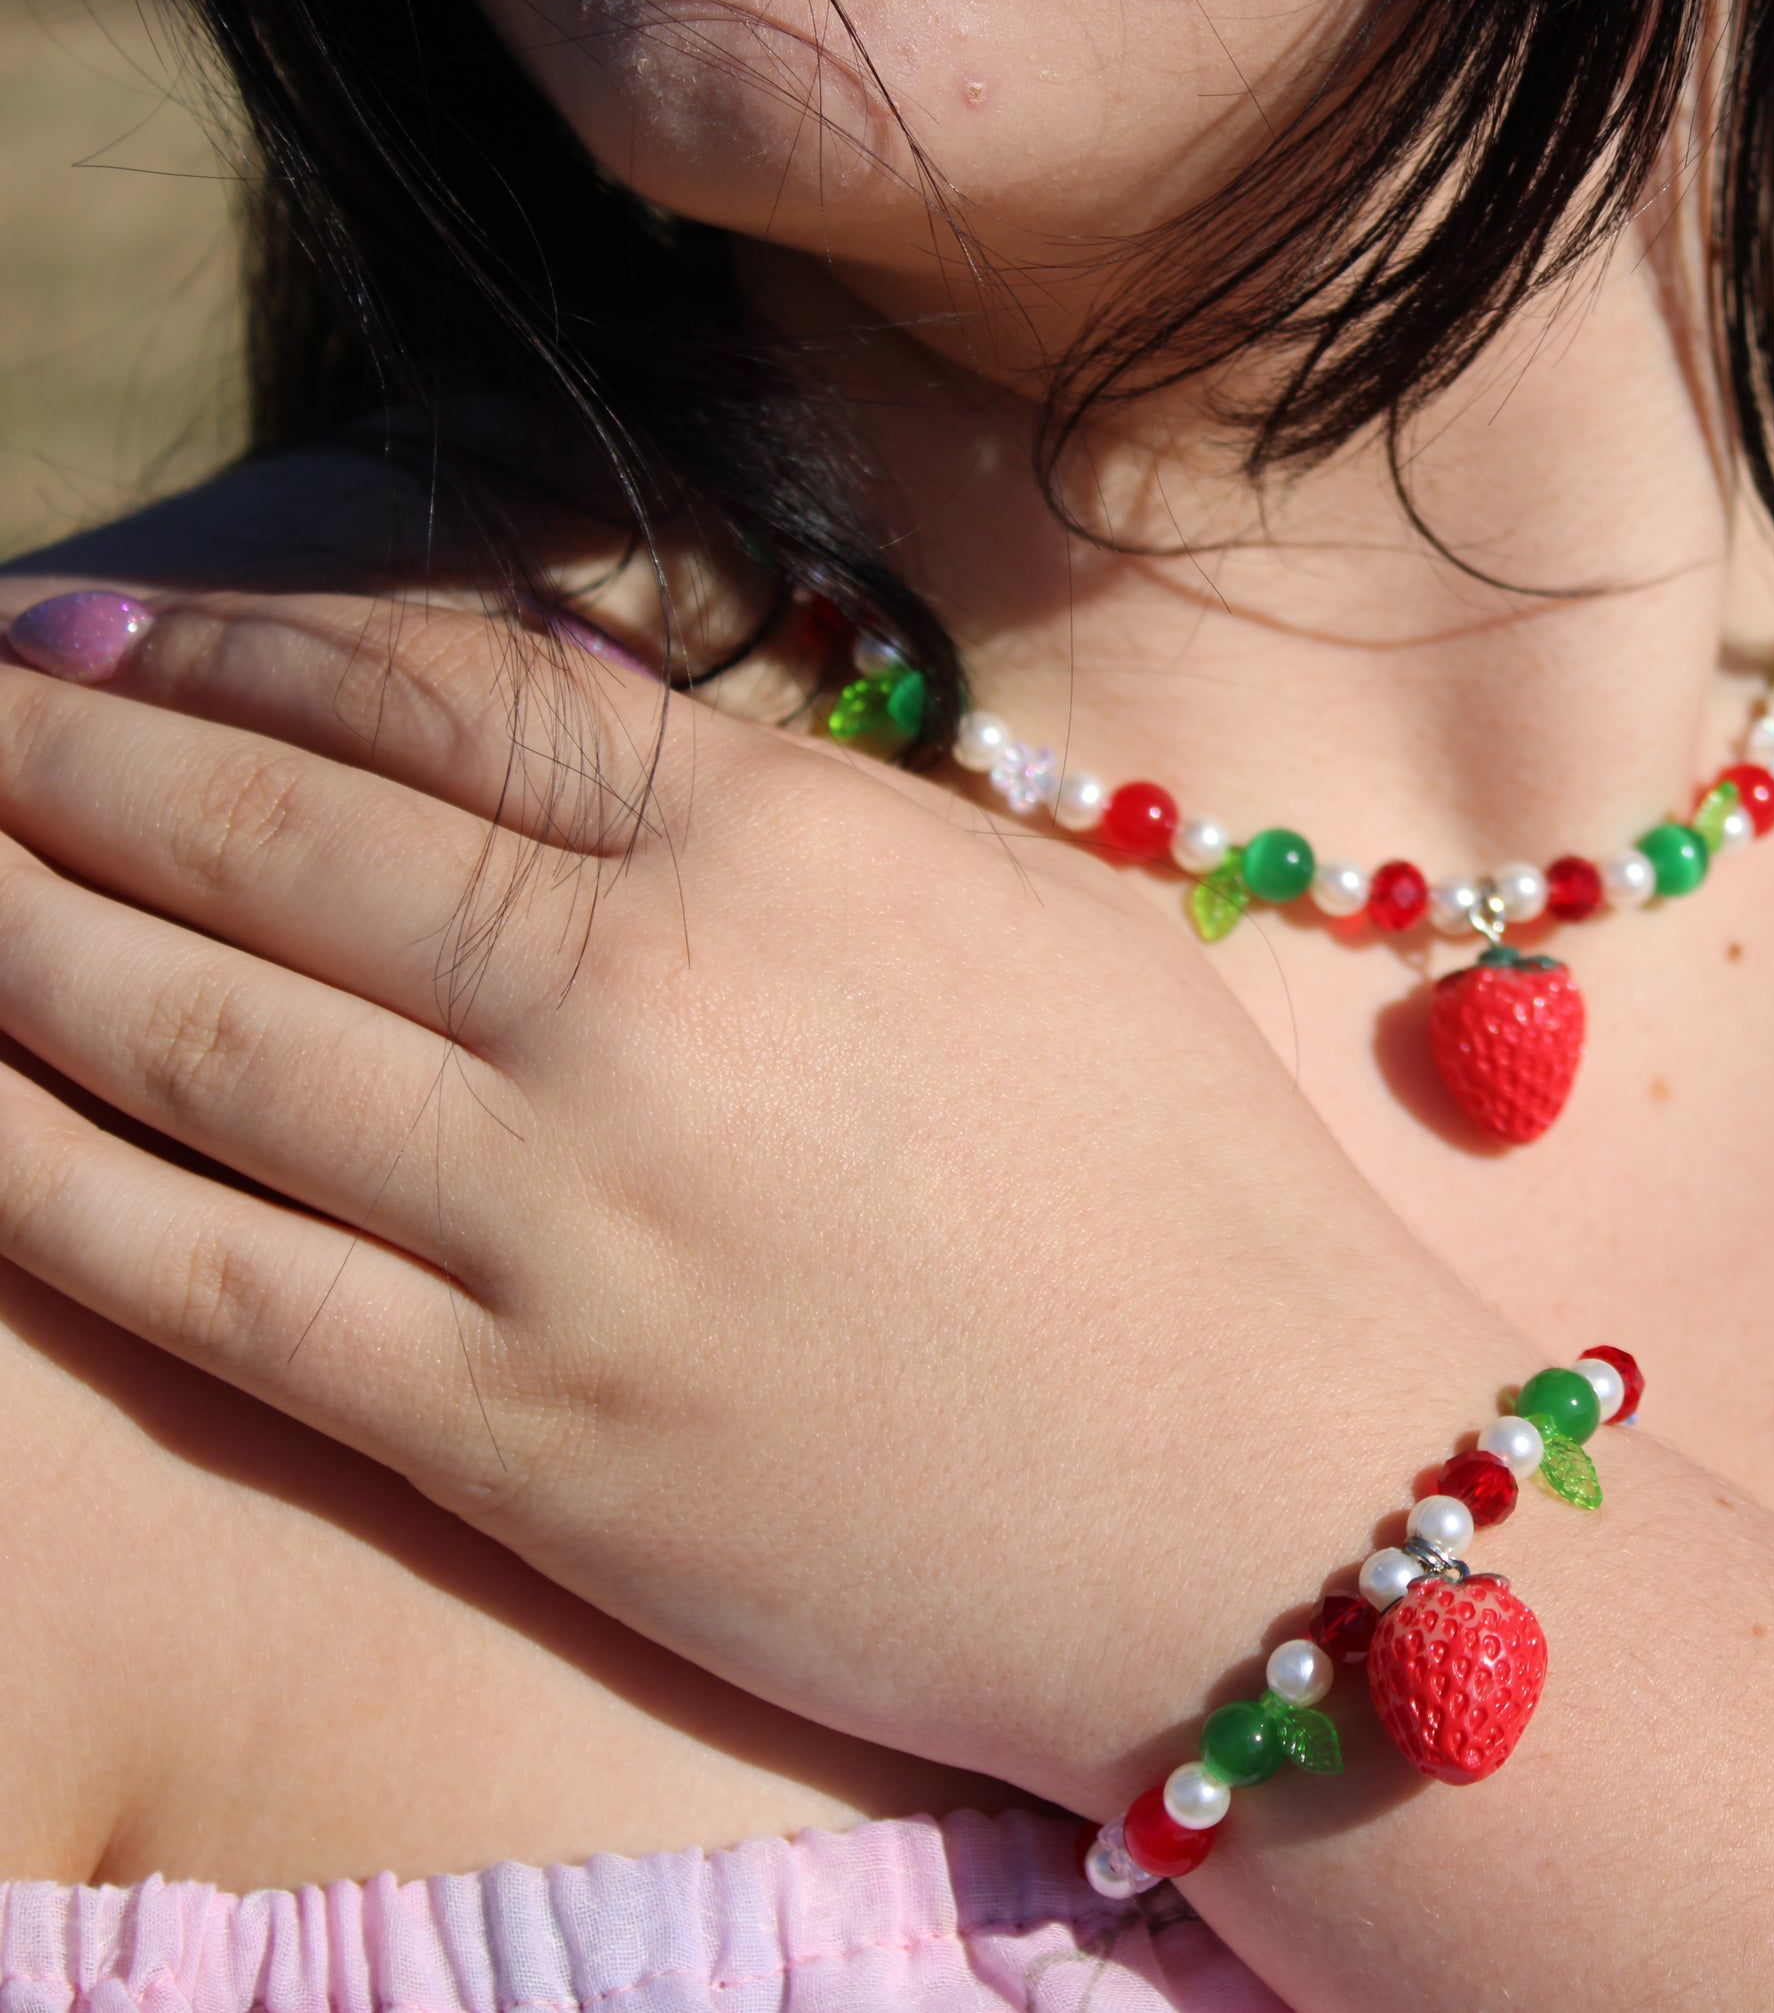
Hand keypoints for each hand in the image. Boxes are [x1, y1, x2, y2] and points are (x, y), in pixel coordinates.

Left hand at [0, 584, 1545, 1806]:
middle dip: (63, 760)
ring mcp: (554, 1225)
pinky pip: (201, 1275)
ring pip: (186, 1034)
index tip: (104, 640)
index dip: (233, 650)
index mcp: (786, 851)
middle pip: (267, 835)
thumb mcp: (1025, 927)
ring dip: (6, 928)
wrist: (1269, 1510)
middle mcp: (638, 1007)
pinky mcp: (507, 1431)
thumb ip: (787, 813)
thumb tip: (549, 723)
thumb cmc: (1191, 1199)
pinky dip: (34, 1169)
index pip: (433, 698)